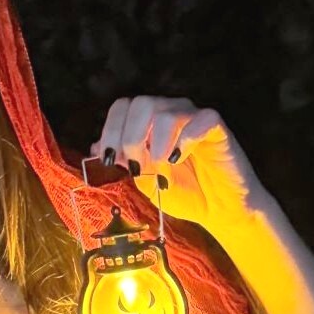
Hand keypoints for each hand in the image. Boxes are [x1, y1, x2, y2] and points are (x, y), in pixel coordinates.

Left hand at [89, 96, 266, 236]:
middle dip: (131, 136)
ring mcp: (194, 116)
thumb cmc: (182, 193)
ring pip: (166, 111)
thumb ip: (123, 160)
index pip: (123, 106)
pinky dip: (184, 140)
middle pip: (141, 103)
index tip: (109, 158)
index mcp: (150, 121)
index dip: (111, 129)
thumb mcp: (144, 180)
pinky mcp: (216, 127)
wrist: (218, 210)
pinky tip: (179, 158)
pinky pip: (200, 119)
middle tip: (136, 163)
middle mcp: (171, 111)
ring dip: (156, 142)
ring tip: (161, 166)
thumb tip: (96, 146)